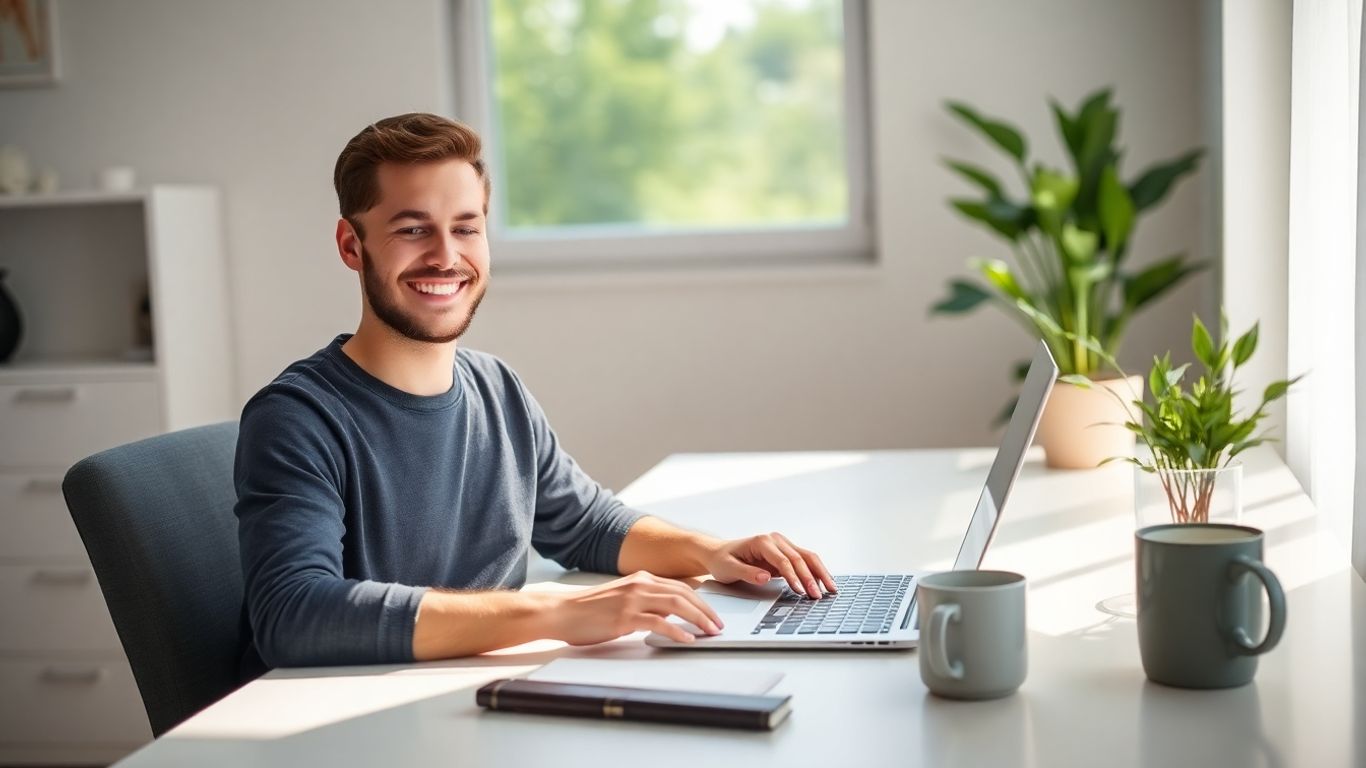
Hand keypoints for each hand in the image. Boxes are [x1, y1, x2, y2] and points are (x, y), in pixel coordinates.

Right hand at [544, 571, 724, 645]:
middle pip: (684, 594)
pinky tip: (687, 639)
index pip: (680, 586)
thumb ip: (643, 600)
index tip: (712, 613)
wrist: (561, 611)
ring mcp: (633, 600)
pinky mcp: (625, 617)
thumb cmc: (588, 609)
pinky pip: (659, 623)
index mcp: (641, 579)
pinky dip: (677, 631)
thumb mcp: (621, 597)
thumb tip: (667, 613)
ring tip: (710, 632)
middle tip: (718, 625)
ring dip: (698, 619)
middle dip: (706, 610)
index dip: (700, 600)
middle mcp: (640, 585)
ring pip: (677, 605)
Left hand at [703, 532, 836, 598]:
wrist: (719, 553)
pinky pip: (804, 562)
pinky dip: (816, 572)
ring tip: (831, 589)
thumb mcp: (728, 568)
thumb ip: (747, 573)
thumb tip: (765, 577)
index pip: (783, 560)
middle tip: (818, 596)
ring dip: (820, 573)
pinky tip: (824, 583)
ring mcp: (782, 545)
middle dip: (811, 578)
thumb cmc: (723, 560)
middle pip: (800, 558)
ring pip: (807, 557)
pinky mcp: (786, 553)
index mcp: (762, 542)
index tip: (801, 591)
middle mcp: (775, 540)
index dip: (793, 576)